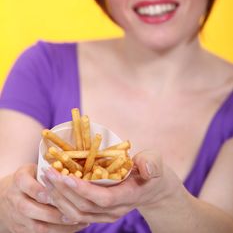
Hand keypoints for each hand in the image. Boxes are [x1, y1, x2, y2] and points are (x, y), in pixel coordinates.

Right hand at [0, 163, 88, 232]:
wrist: (11, 195)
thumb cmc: (32, 178)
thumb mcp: (37, 169)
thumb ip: (50, 172)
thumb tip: (72, 177)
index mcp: (20, 179)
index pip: (28, 185)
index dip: (41, 191)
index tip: (57, 194)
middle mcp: (15, 198)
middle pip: (29, 209)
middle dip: (52, 213)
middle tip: (71, 213)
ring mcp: (16, 216)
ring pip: (36, 226)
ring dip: (57, 226)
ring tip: (76, 221)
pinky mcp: (21, 229)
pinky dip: (57, 232)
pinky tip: (72, 227)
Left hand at [42, 150, 179, 223]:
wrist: (152, 188)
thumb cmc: (152, 170)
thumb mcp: (155, 162)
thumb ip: (151, 163)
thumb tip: (147, 167)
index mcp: (128, 196)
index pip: (103, 199)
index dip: (83, 189)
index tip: (66, 176)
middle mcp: (115, 210)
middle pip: (85, 207)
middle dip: (64, 192)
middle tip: (48, 173)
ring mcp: (105, 214)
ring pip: (78, 214)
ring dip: (59, 198)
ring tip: (46, 179)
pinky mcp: (98, 213)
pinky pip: (77, 214)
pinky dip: (62, 203)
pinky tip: (51, 191)